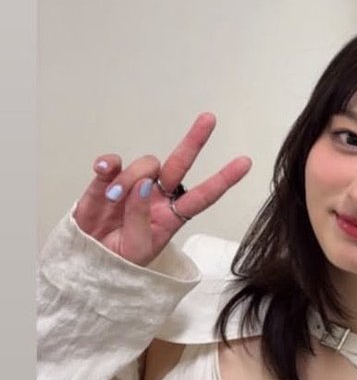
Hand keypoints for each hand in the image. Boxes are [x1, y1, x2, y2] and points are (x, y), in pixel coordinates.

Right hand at [73, 113, 252, 266]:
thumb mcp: (137, 248)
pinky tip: (103, 169)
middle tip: (210, 119)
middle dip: (195, 141)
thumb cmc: (120, 260)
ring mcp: (133, 186)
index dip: (223, 179)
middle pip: (179, 164)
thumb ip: (140, 217)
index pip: (203, 196)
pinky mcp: (107, 181)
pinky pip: (113, 163)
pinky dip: (109, 163)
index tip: (245, 162)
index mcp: (172, 216)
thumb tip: (143, 184)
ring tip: (113, 200)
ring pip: (145, 165)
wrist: (87, 261)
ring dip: (130, 178)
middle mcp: (157, 196)